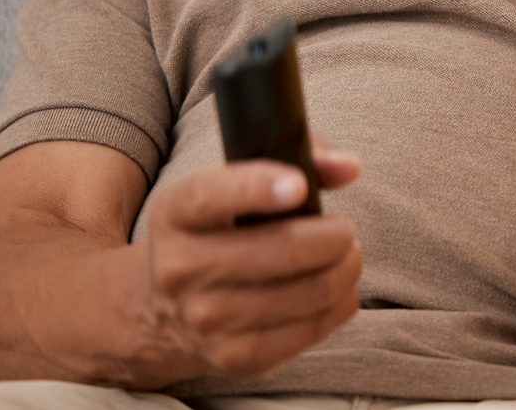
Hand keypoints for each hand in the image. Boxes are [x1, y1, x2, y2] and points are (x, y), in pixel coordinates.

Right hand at [140, 145, 362, 376]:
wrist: (166, 309)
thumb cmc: (224, 230)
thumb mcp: (240, 184)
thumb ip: (299, 157)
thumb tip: (349, 166)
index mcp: (175, 214)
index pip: (211, 196)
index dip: (258, 187)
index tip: (299, 185)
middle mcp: (181, 269)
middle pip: (285, 249)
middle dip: (337, 234)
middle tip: (344, 229)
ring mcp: (205, 320)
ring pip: (313, 290)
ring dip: (347, 267)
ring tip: (345, 256)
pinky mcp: (237, 358)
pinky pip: (316, 326)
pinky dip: (343, 301)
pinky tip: (337, 288)